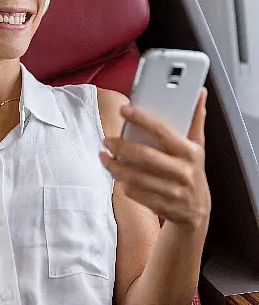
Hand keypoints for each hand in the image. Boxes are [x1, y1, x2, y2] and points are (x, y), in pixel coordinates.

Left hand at [99, 89, 210, 229]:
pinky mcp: (163, 206)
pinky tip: (116, 174)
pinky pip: (136, 193)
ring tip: (104, 156)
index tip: (124, 109)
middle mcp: (183, 171)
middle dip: (122, 146)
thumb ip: (196, 119)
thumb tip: (200, 92)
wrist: (197, 212)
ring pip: (137, 177)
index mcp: (190, 152)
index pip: (162, 131)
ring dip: (115, 166)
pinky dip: (123, 183)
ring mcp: (173, 191)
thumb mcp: (198, 146)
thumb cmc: (192, 171)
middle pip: (145, 155)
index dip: (142, 118)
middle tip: (107, 139)